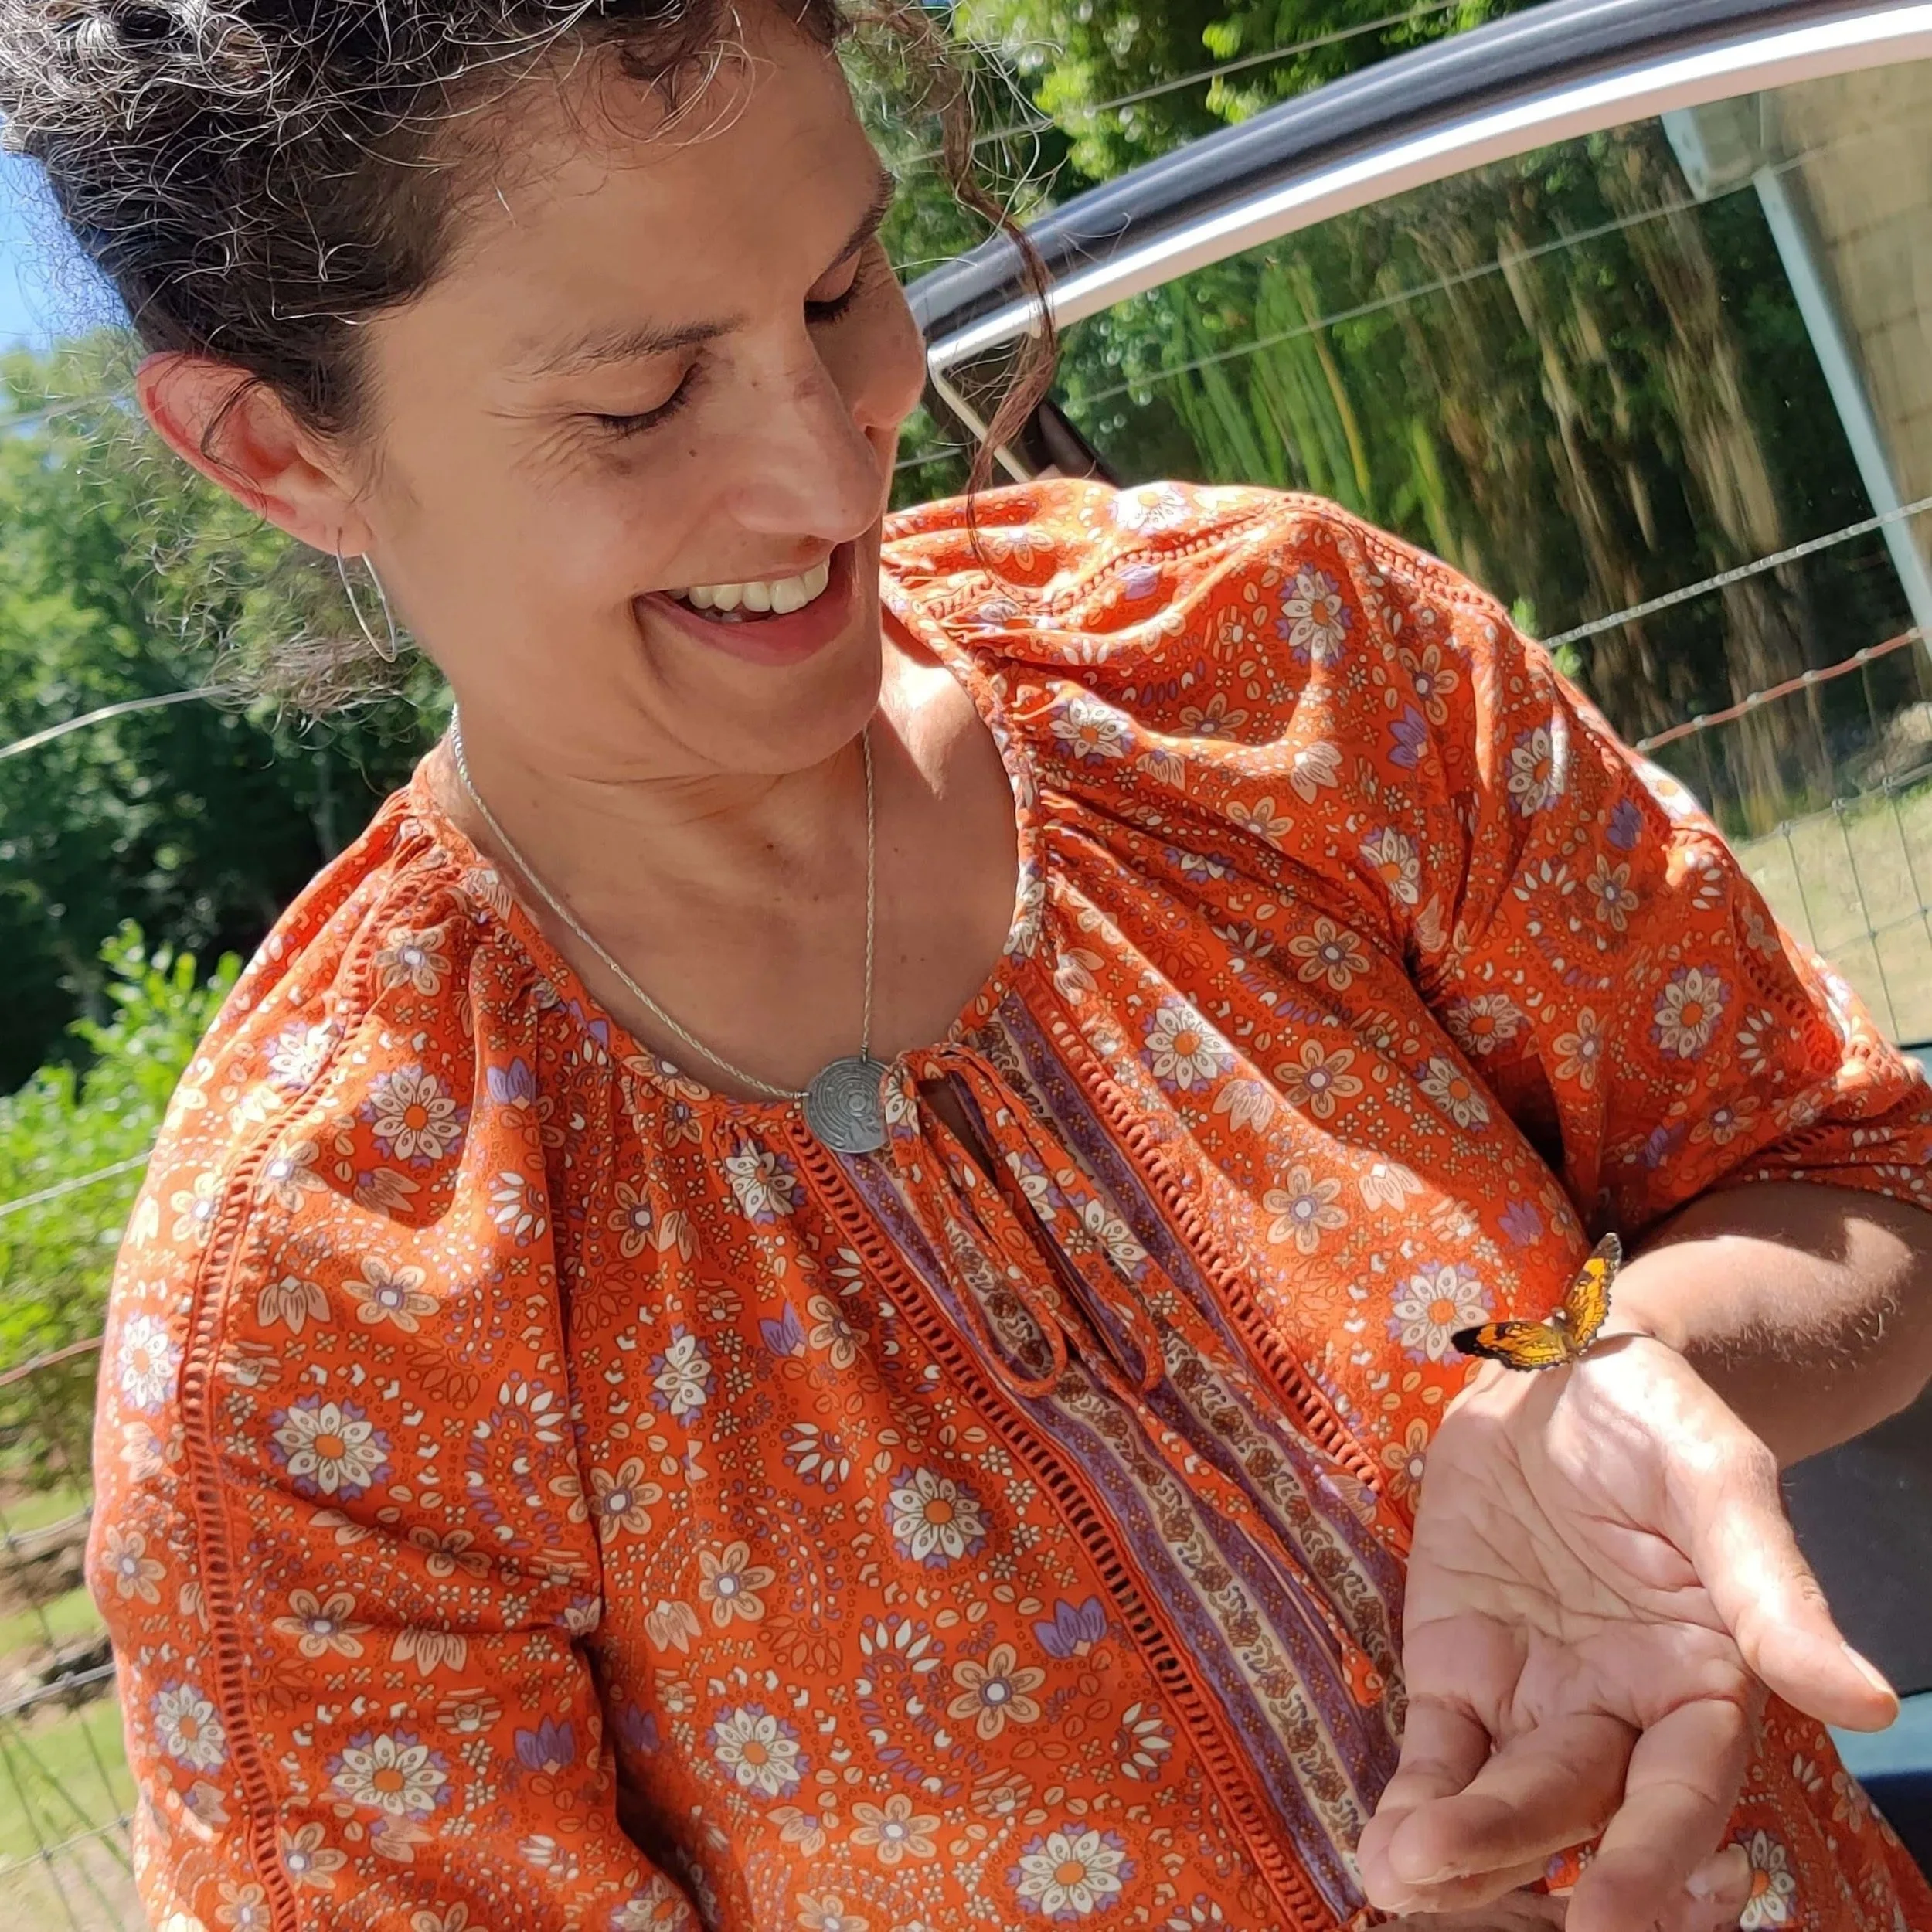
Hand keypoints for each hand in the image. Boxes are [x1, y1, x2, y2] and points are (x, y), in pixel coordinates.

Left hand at [1356, 1335, 1895, 1931]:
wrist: (1564, 1369)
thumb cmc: (1658, 1423)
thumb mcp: (1718, 1485)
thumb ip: (1771, 1591)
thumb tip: (1864, 1700)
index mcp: (1701, 1683)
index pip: (1681, 1790)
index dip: (1651, 1857)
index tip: (1613, 1918)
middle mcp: (1619, 1709)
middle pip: (1577, 1802)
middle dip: (1516, 1848)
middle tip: (1441, 1880)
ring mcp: (1534, 1692)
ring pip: (1500, 1789)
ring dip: (1453, 1842)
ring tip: (1398, 1877)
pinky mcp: (1458, 1664)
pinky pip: (1439, 1745)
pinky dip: (1413, 1796)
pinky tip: (1382, 1848)